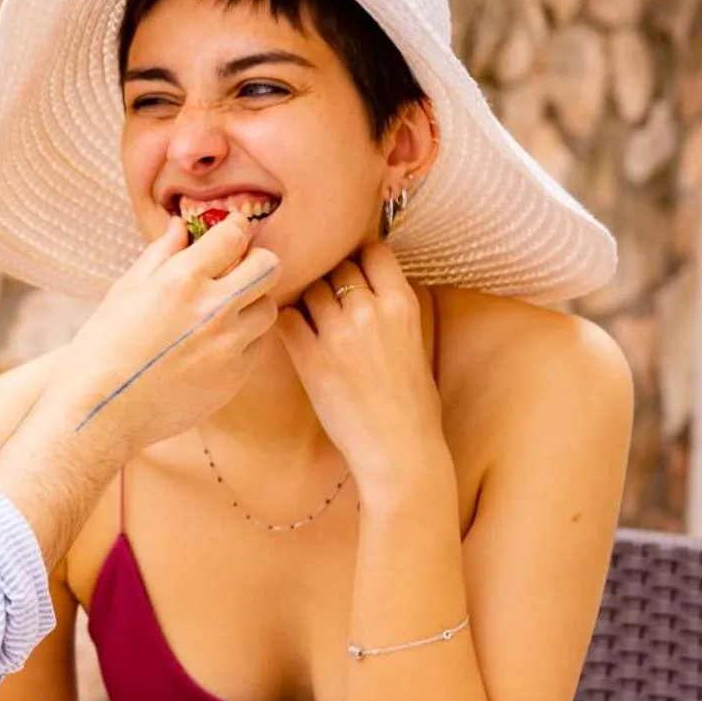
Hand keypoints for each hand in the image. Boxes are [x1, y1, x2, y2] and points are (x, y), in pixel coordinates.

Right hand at [41, 213, 279, 460]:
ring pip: (269, 308)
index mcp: (181, 280)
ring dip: (251, 304)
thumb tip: (181, 226)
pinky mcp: (234, 377)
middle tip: (237, 271)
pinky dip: (243, 340)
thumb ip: (161, 254)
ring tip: (223, 313)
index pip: (234, 235)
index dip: (236, 229)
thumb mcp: (126, 290)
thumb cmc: (104, 346)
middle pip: (268, 267)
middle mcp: (211, 309)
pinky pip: (257, 346)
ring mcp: (227, 345)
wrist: (101, 410)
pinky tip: (213, 346)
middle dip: (255, 262)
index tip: (231, 234)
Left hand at [277, 243, 446, 488]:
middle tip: (329, 299)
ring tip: (313, 320)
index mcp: (402, 305)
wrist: (399, 448)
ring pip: (310, 289)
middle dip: (331, 279)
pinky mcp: (310, 358)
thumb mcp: (415, 341)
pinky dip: (287, 321)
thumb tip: (366, 284)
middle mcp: (370, 311)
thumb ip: (390, 309)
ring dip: (308, 299)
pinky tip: (295, 334)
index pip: (374, 252)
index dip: (360, 257)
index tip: (353, 271)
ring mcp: (337, 333)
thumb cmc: (412, 402)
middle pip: (337, 266)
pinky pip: (286, 319)